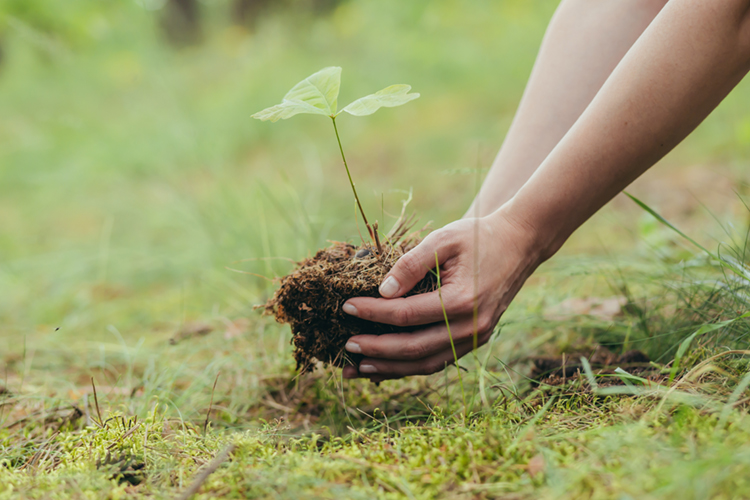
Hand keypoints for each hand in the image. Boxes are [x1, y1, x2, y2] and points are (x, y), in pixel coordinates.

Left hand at [341, 209, 543, 381]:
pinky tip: (388, 365)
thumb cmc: (478, 236)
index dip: (373, 313)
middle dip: (376, 349)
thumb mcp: (443, 239)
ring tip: (359, 368)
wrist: (520, 244)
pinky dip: (411, 365)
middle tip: (346, 345)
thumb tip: (382, 291)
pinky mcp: (476, 340)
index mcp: (462, 300)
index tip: (346, 307)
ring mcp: (476, 337)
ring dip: (391, 368)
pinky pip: (439, 359)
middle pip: (414, 348)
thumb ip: (411, 263)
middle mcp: (472, 326)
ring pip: (427, 363)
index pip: (406, 315)